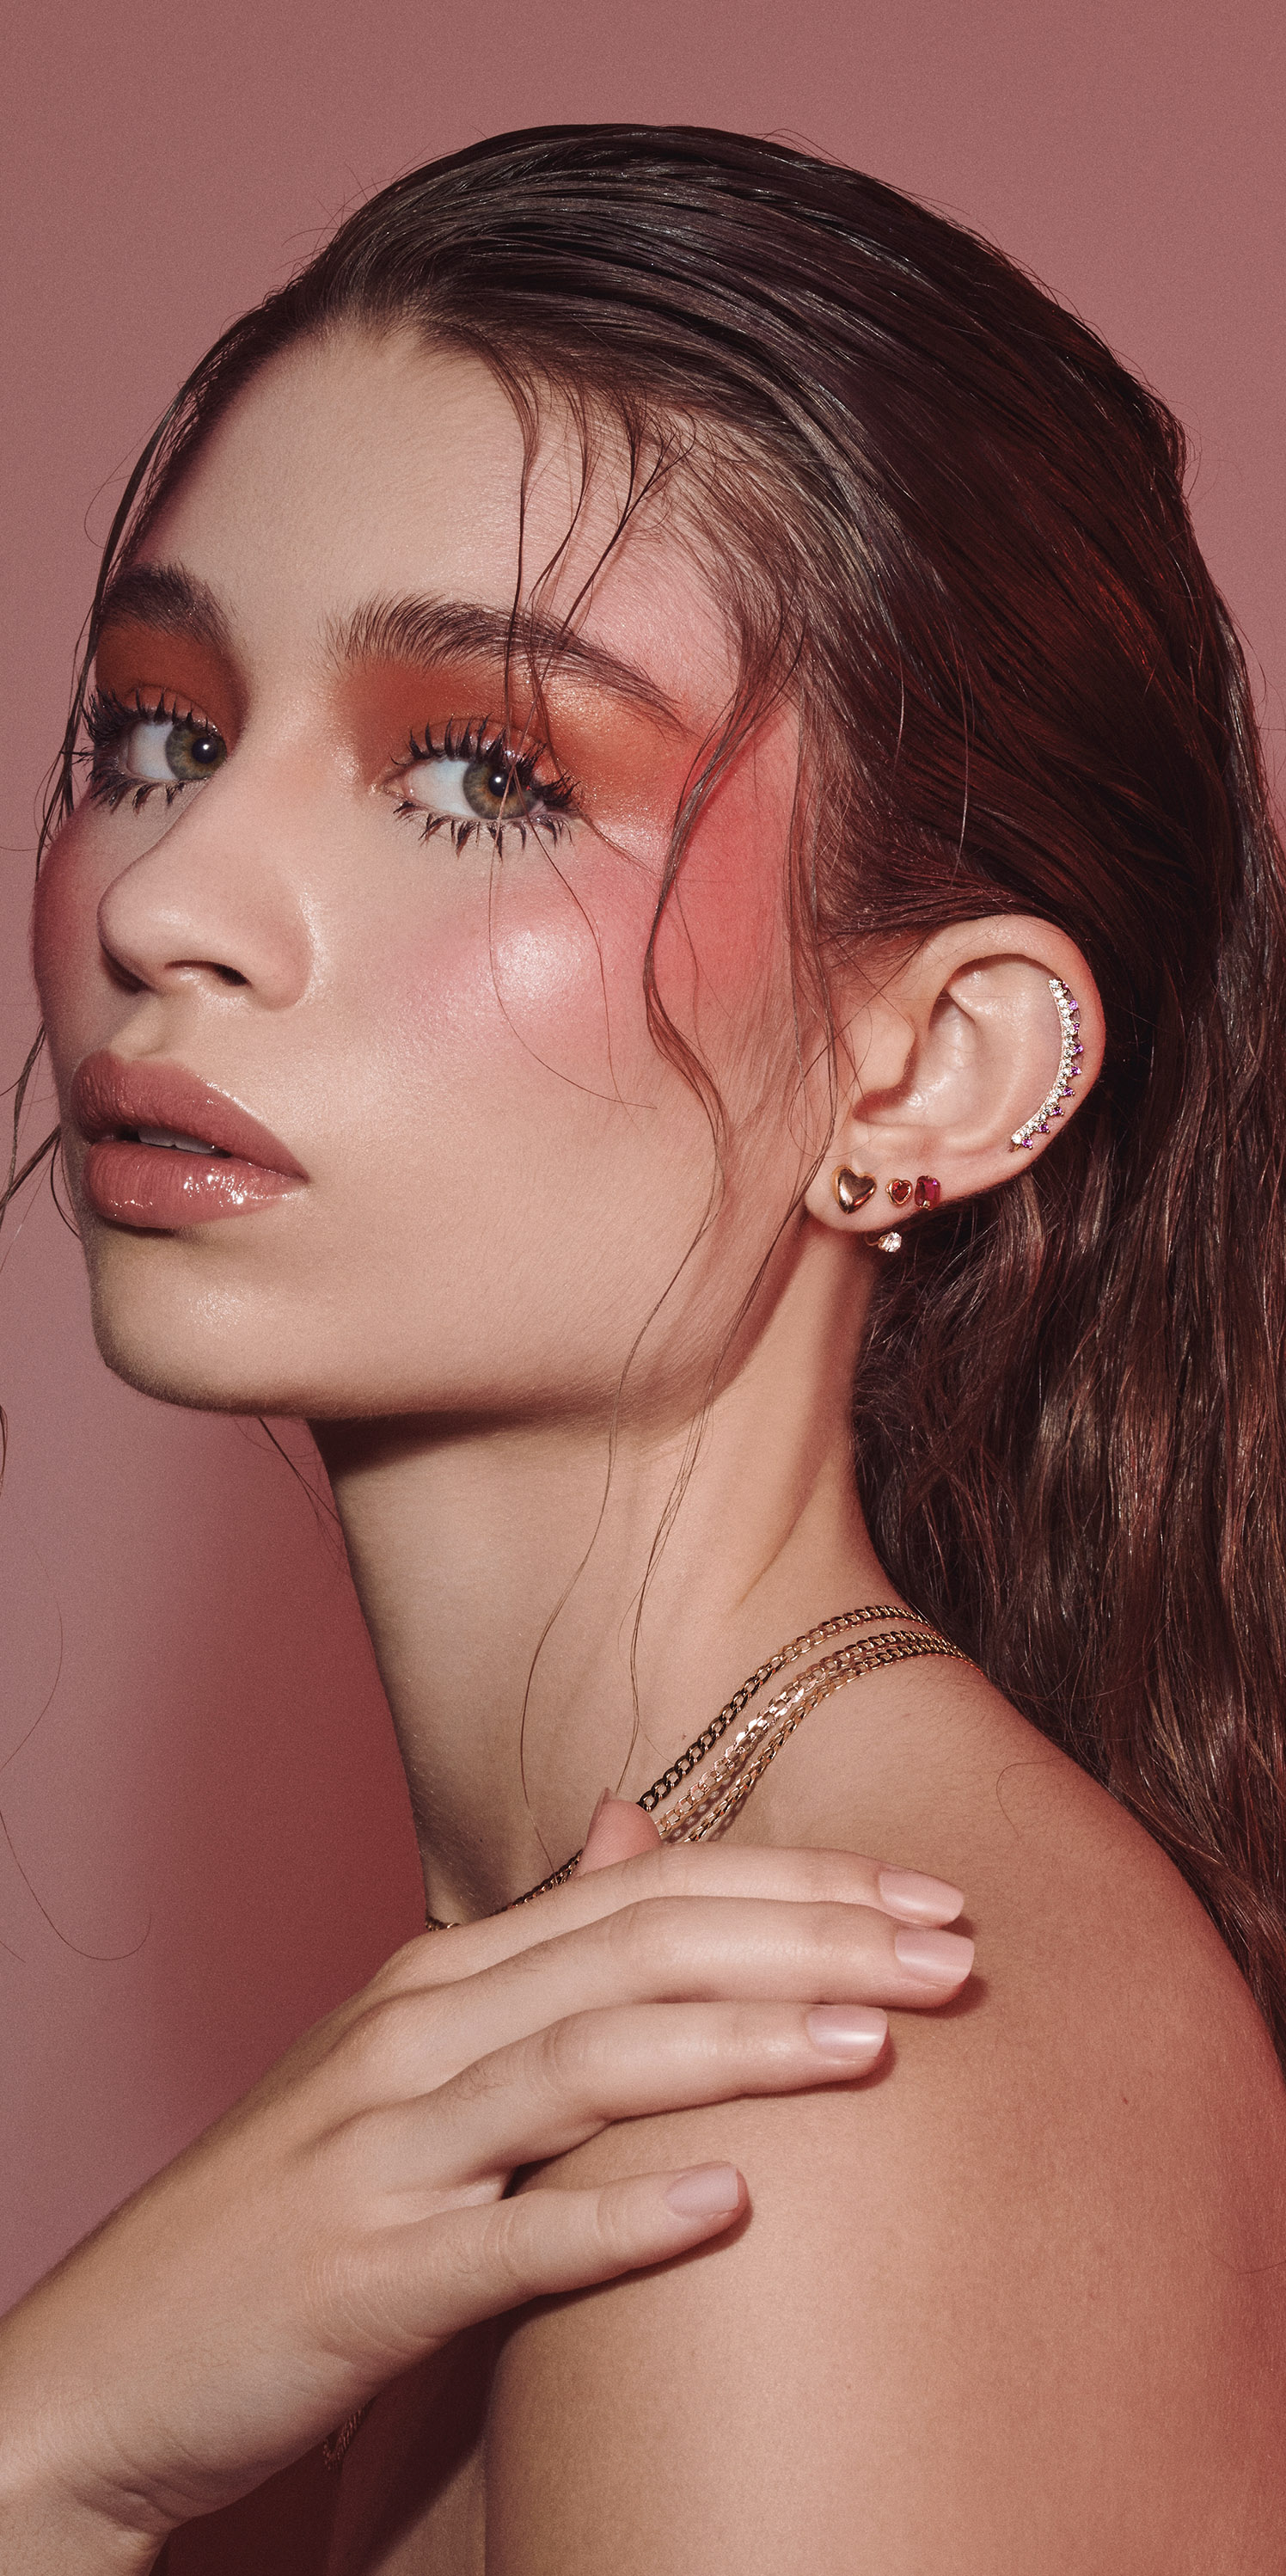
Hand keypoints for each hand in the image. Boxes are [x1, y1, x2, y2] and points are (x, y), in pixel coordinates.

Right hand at [0, 1810, 970, 2562]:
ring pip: (588, 2061)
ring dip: (744, 2047)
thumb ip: (533, 1945)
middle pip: (641, 1946)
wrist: (115, 2359)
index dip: (801, 1881)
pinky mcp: (371, 2275)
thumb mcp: (406, 2049)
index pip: (650, 1888)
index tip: (934, 1895)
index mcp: (441, 1972)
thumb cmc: (289, 2205)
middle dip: (813, 1939)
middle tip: (962, 1954)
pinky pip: (512, 2238)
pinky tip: (730, 2209)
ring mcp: (389, 2147)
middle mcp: (416, 2030)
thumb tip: (635, 1825)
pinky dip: (620, 2215)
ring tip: (881, 2046)